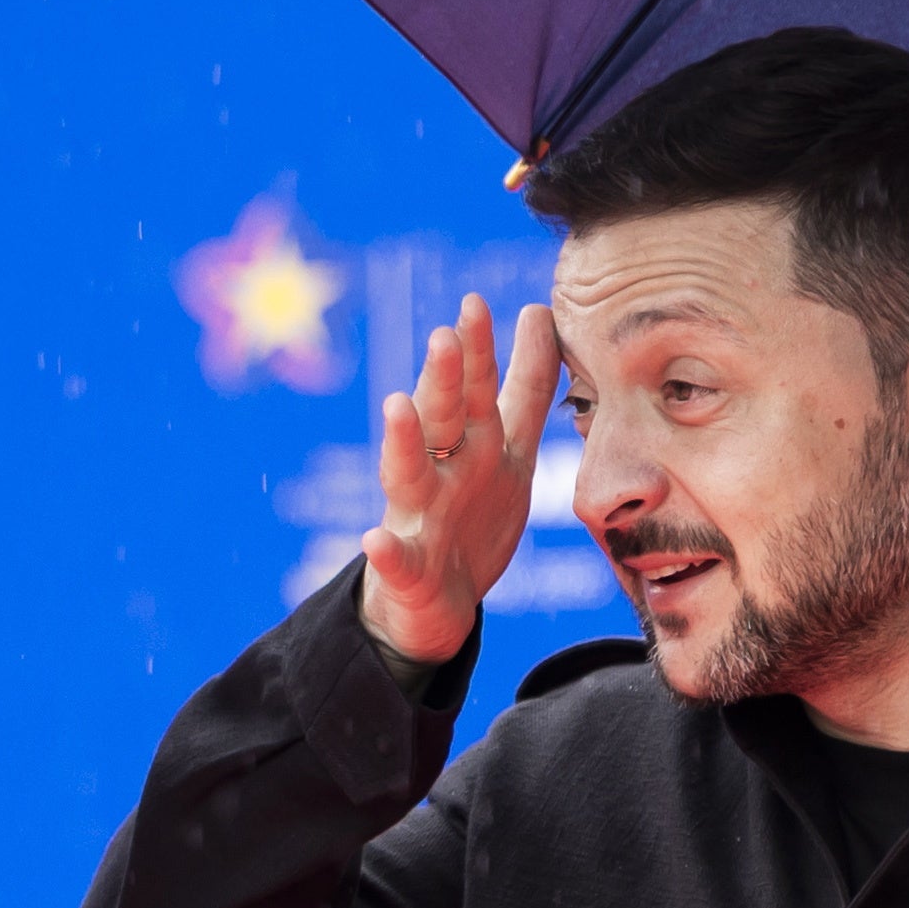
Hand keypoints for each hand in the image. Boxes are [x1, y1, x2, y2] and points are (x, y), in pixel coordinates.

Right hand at [358, 294, 562, 667]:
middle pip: (444, 419)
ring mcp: (418, 519)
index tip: (485, 304)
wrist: (433, 603)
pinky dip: (384, 551)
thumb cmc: (471, 515)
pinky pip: (395, 561)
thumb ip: (524, 385)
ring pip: (408, 474)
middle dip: (446, 379)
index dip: (486, 351)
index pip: (481, 390)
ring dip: (403, 440)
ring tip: (398, 406)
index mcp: (469, 443)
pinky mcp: (405, 571)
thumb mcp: (509, 448)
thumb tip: (535, 310)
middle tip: (448, 335)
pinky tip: (373, 539)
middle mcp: (440, 471)